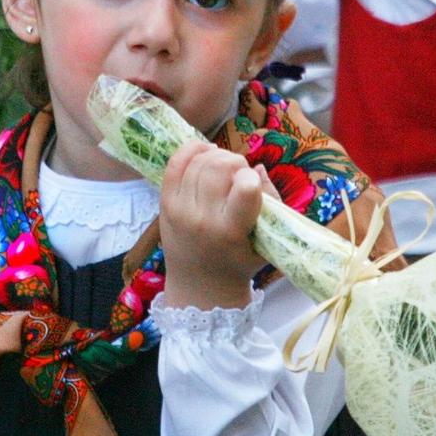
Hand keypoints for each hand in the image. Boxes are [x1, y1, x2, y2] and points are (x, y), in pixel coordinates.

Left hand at [157, 142, 268, 308]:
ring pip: (199, 161)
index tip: (253, 186)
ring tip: (225, 167)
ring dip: (217, 156)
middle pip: (219, 167)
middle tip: (239, 175)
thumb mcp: (264, 242)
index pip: (244, 188)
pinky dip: (192, 150)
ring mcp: (180, 210)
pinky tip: (206, 152)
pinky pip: (176, 163)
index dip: (252, 179)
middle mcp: (202, 219)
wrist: (199, 286)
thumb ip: (270, 203)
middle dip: (236, 162)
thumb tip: (257, 168)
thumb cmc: (238, 263)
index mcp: (230, 231)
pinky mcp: (165, 203)